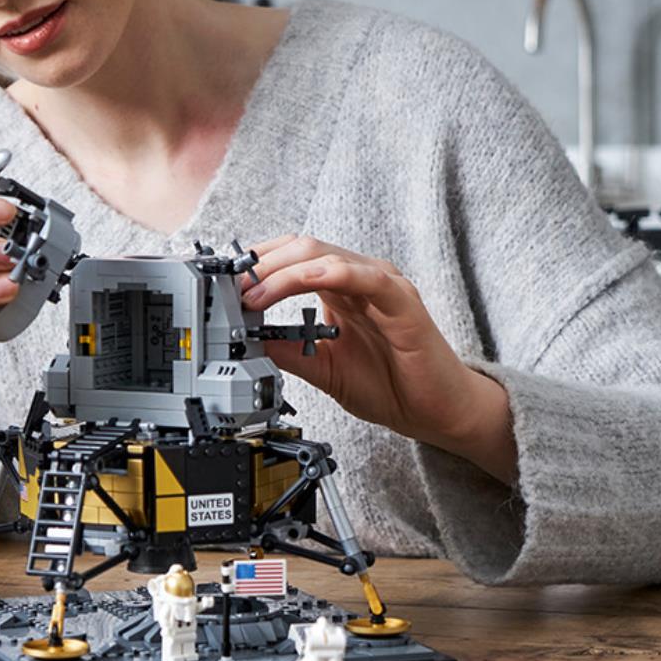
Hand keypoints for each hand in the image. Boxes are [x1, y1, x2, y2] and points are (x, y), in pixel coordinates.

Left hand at [239, 234, 509, 462]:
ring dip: (280, 270)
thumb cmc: (389, 386)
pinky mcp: (402, 299)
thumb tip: (243, 337)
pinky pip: (361, 275)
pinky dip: (321, 275)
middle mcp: (359, 277)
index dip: (255, 263)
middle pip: (300, 247)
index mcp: (340, 288)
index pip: (291, 256)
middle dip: (259, 264)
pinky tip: (297, 285)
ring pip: (323, 255)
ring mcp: (381, 284)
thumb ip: (286, 349)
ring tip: (252, 294)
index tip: (223, 283)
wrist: (436, 413)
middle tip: (230, 288)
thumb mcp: (321, 367)